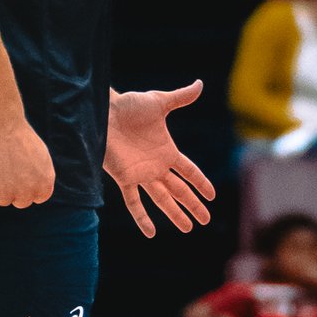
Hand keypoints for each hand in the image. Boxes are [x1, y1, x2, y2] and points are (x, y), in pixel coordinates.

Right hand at [0, 115, 54, 206]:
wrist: (1, 123)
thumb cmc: (21, 137)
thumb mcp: (41, 158)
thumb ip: (39, 179)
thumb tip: (34, 194)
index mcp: (43, 185)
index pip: (37, 198)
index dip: (29, 186)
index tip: (23, 173)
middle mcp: (26, 193)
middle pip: (19, 202)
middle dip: (14, 189)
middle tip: (9, 169)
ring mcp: (4, 192)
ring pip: (1, 199)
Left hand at [104, 81, 215, 237]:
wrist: (104, 112)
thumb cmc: (129, 105)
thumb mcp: (159, 102)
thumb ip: (180, 97)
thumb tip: (200, 83)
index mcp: (167, 151)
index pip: (189, 171)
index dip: (201, 183)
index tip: (212, 196)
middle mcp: (156, 166)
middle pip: (179, 189)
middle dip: (192, 205)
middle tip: (206, 220)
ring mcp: (141, 174)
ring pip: (162, 199)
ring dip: (174, 214)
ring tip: (188, 229)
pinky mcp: (125, 177)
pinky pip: (134, 202)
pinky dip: (142, 217)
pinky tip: (150, 233)